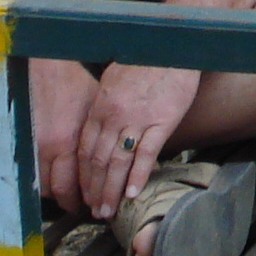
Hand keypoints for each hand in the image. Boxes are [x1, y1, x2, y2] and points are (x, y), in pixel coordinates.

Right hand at [29, 57, 100, 214]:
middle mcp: (48, 149)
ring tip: (69, 197)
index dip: (87, 199)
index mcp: (69, 142)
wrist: (43, 66)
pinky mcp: (20, 142)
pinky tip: (51, 181)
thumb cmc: (73, 84)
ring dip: (55, 195)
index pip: (77, 185)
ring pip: (41, 186)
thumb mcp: (94, 110)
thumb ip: (101, 137)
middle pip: (58, 192)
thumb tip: (120, 155)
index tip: (97, 204)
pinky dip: (40, 181)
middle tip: (85, 207)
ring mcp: (31, 147)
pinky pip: (30, 172)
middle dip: (72, 203)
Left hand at [75, 61, 202, 217]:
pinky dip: (137, 176)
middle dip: (94, 190)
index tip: (83, 193)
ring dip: (111, 190)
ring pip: (117, 163)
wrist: (172, 44)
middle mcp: (113, 116)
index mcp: (100, 106)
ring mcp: (136, 120)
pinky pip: (145, 154)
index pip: (85, 149)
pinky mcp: (161, 121)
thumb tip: (99, 125)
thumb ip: (104, 105)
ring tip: (108, 210)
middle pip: (98, 161)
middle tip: (94, 211)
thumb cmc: (145, 59)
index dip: (83, 175)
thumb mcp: (113, 79)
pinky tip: (132, 193)